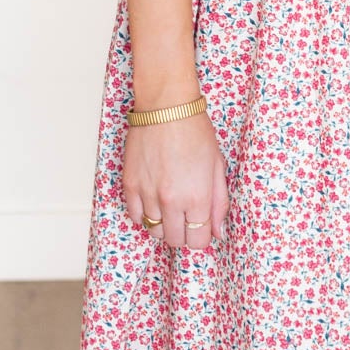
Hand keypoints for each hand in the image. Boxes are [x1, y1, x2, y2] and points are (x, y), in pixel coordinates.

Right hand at [122, 112, 229, 247]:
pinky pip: (136, 217)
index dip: (202, 237)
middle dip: (184, 234)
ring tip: (170, 208)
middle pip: (175, 240)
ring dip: (164, 225)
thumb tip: (219, 233)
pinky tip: (153, 203)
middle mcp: (171, 201)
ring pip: (154, 231)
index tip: (202, 227)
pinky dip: (145, 216)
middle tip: (187, 218)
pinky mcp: (130, 185)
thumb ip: (219, 203)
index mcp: (197, 197)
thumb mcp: (217, 167)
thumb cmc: (195, 132)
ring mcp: (148, 194)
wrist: (166, 108)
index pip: (198, 241)